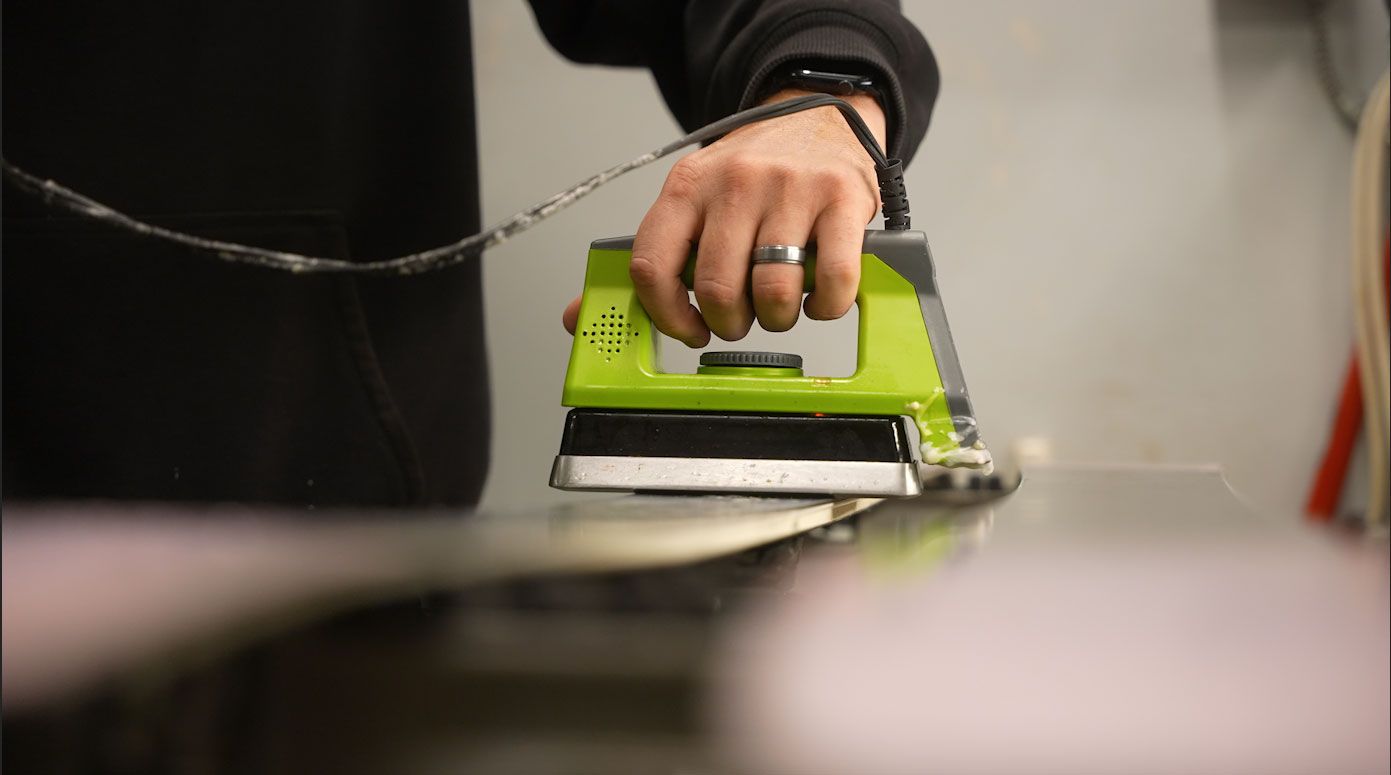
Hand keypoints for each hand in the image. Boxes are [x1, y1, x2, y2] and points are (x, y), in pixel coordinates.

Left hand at [562, 88, 886, 344]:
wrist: (818, 112)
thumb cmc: (752, 172)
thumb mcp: (692, 199)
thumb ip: (649, 259)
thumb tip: (579, 318)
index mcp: (686, 187)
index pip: (653, 266)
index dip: (667, 316)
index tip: (688, 330)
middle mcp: (736, 183)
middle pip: (718, 288)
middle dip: (729, 324)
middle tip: (740, 319)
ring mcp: (792, 189)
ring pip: (774, 292)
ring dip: (777, 318)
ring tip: (779, 306)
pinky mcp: (842, 199)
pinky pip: (834, 280)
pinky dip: (826, 307)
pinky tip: (818, 297)